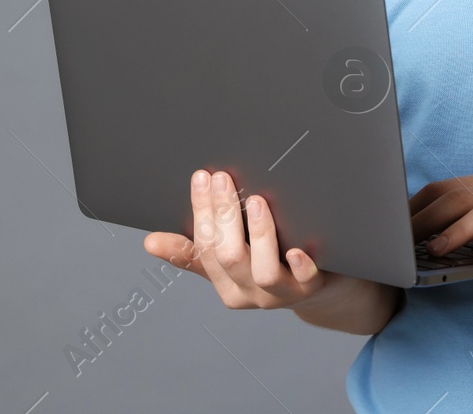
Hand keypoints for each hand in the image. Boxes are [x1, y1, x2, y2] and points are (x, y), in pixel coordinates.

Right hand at [143, 168, 355, 310]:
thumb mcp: (230, 262)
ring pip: (263, 271)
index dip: (201, 211)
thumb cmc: (273, 269)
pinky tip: (297, 249)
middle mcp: (248, 293)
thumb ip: (196, 252)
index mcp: (224, 284)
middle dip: (224, 214)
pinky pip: (305, 281)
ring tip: (259, 200)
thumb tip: (150, 242)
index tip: (201, 176)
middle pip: (228, 256)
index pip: (203, 247)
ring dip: (259, 234)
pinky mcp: (312, 290)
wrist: (322, 292)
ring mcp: (280, 295)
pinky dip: (300, 265)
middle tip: (223, 177)